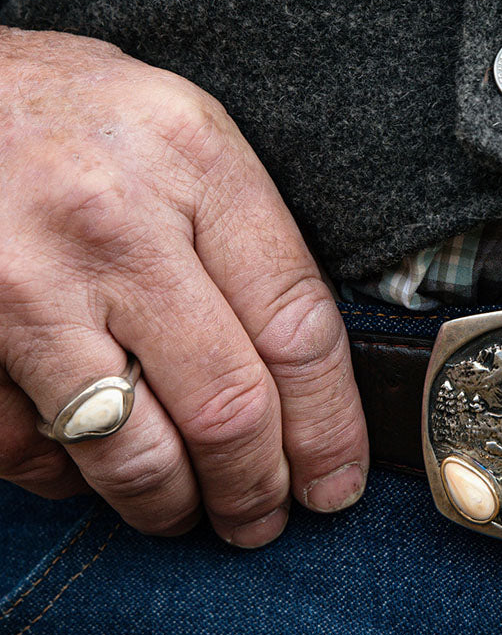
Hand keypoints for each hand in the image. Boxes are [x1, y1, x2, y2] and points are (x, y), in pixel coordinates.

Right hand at [0, 27, 367, 546]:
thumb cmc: (73, 116)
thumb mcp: (183, 139)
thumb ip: (249, 242)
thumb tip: (306, 384)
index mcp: (195, 164)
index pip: (298, 332)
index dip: (330, 430)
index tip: (337, 481)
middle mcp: (114, 226)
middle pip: (228, 409)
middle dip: (258, 489)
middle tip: (264, 517)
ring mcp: (23, 284)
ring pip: (132, 454)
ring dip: (173, 507)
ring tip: (189, 514)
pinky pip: (31, 453)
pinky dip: (72, 483)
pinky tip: (95, 469)